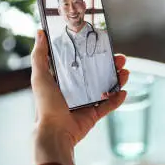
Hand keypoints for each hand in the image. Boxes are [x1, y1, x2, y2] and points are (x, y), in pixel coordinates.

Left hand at [31, 30, 128, 164]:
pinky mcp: (93, 115)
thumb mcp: (40, 76)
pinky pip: (108, 106)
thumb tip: (39, 32)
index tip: (103, 44)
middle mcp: (75, 89)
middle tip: (120, 58)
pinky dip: (117, 99)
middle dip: (110, 65)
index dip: (92, 53)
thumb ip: (39, 55)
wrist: (55, 132)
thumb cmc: (45, 105)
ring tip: (125, 72)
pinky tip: (124, 91)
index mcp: (63, 80)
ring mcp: (86, 102)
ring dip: (118, 79)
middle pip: (97, 73)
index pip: (81, 62)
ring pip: (106, 88)